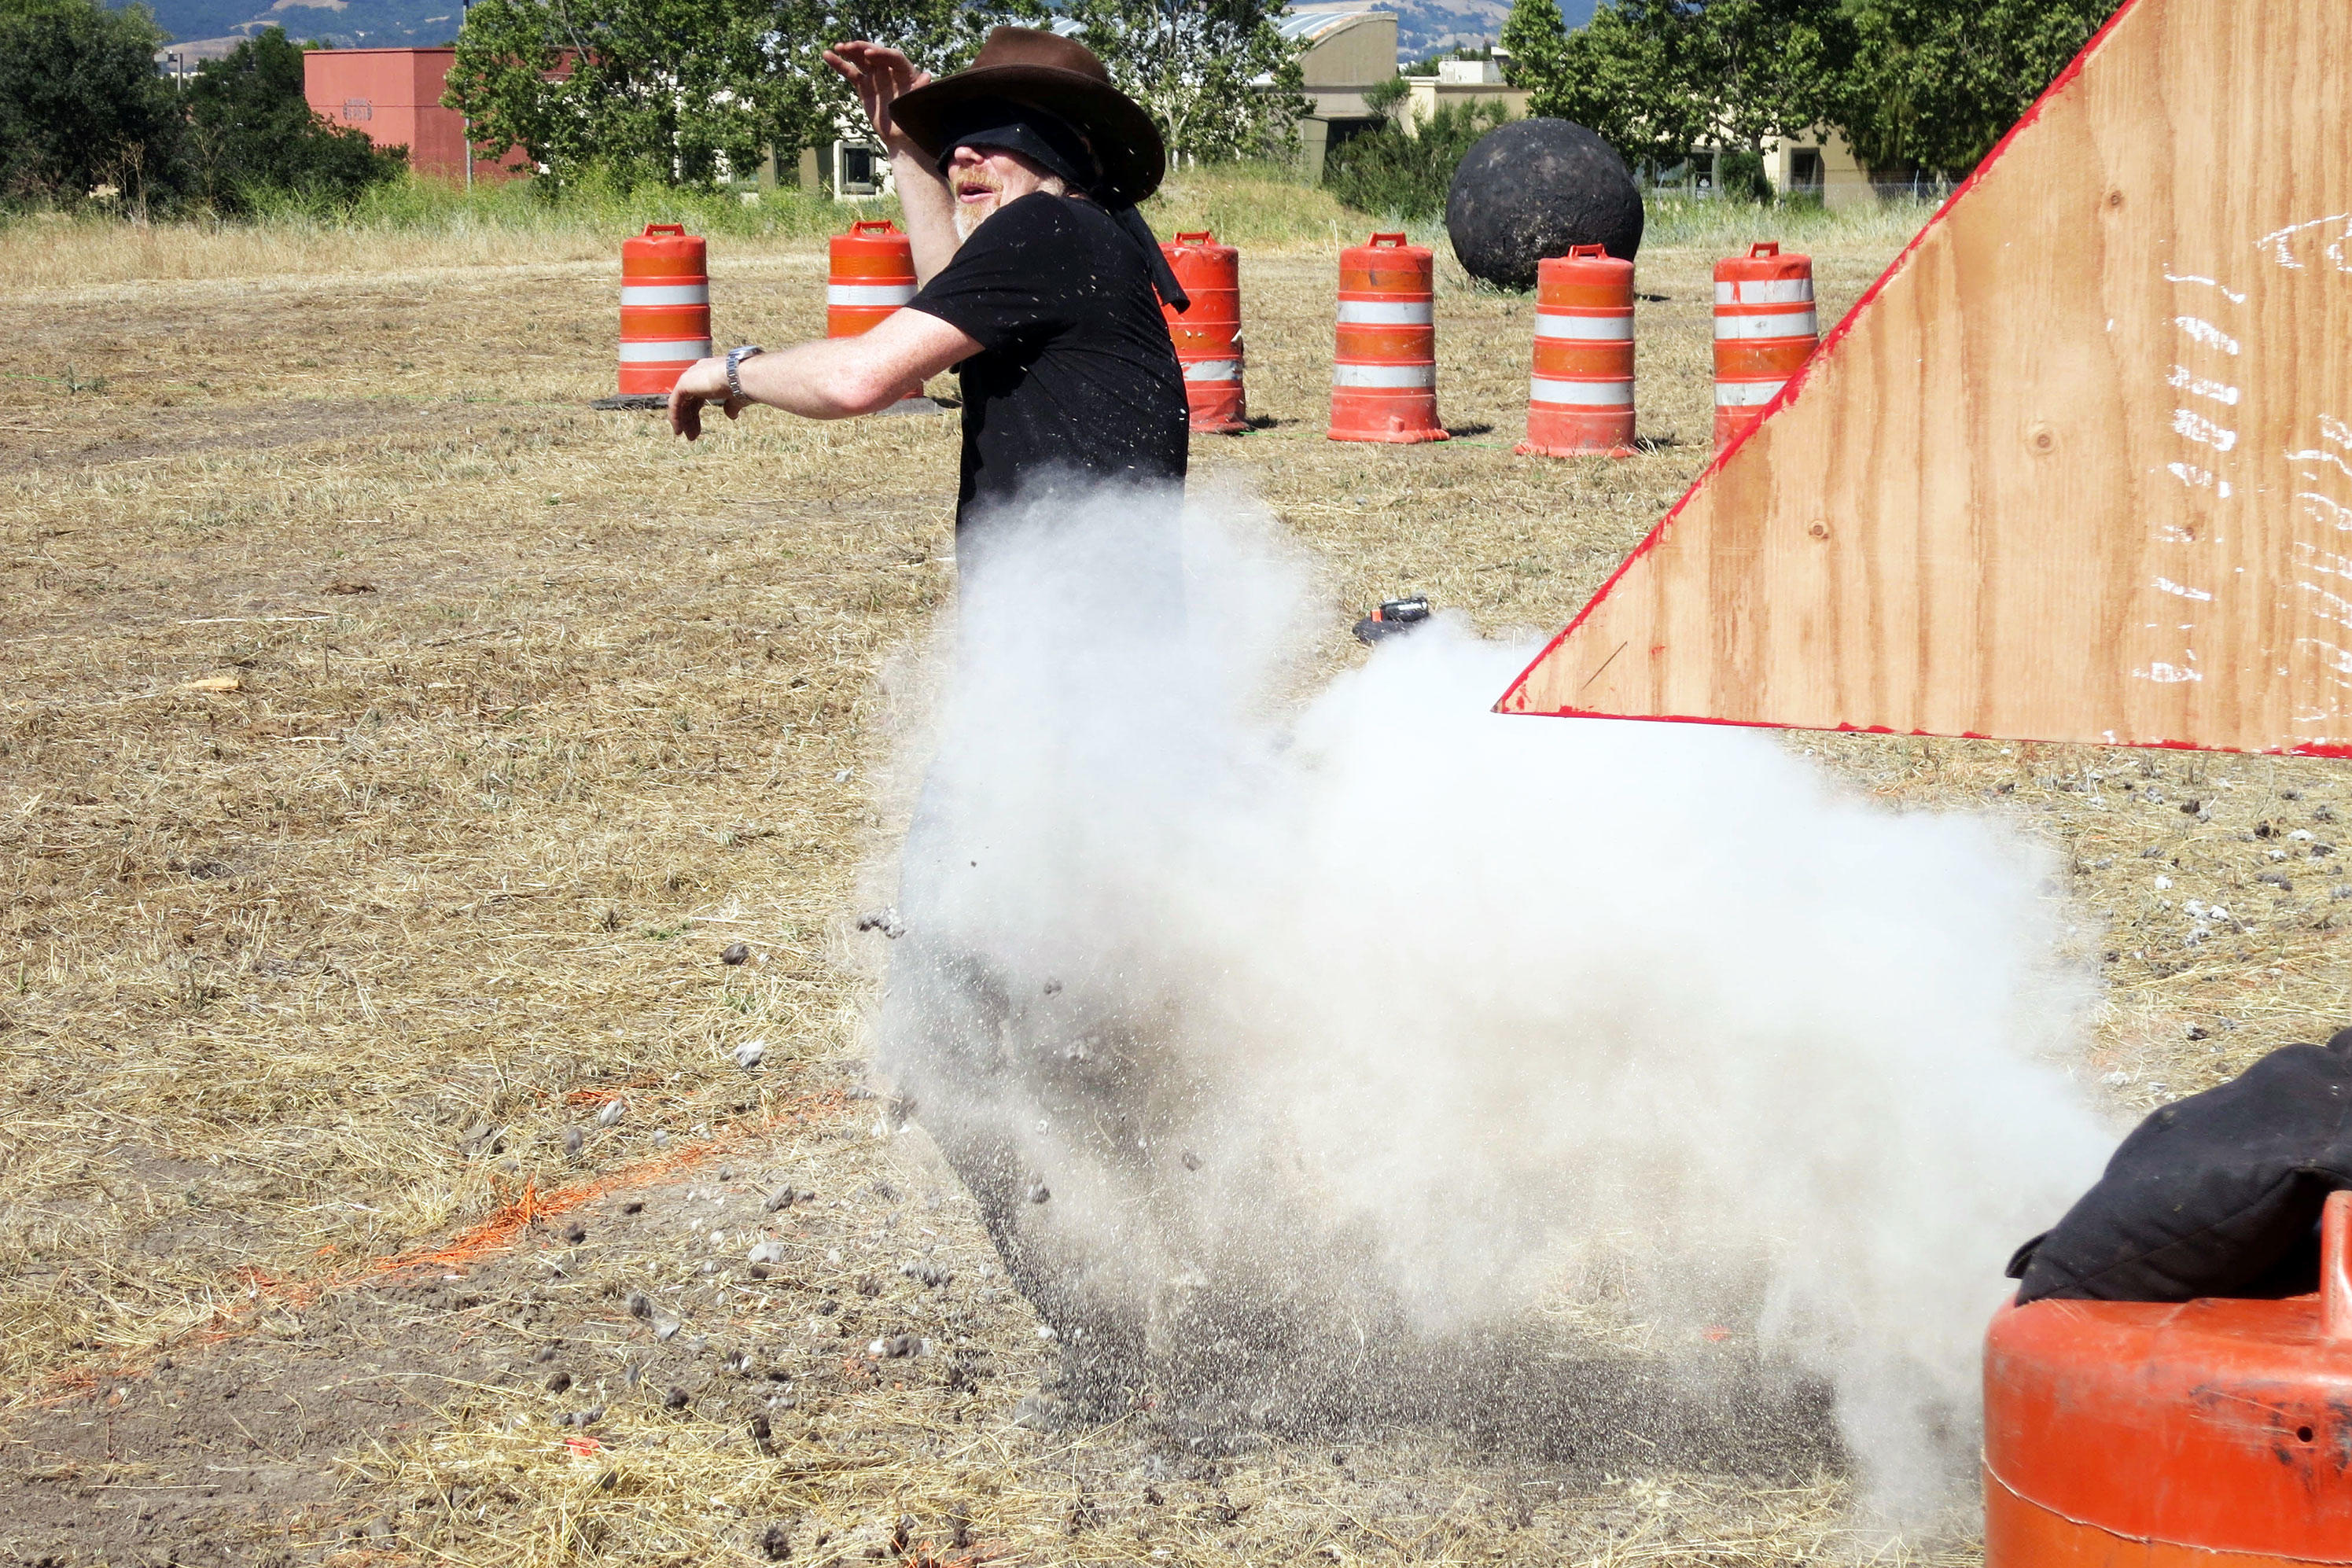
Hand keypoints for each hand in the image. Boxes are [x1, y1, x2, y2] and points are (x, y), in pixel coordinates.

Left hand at [667, 356, 745, 440]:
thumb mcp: (736, 398)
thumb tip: (732, 416)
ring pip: (680, 403)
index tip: (699, 429)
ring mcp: (689, 377)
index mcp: (709, 374)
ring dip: (683, 421)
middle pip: (688, 400)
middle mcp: (697, 373)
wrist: (742, 377)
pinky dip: (675, 417)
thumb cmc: (744, 385)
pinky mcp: (684, 383)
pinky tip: (679, 431)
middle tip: (693, 436)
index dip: (696, 413)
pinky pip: (674, 403)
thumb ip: (731, 405)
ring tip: (689, 437)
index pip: (697, 396)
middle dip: (690, 419)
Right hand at [822, 41, 930, 156]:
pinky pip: (850, 72)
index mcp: (905, 73)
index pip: (893, 57)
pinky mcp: (864, 85)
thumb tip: (927, 76)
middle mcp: (890, 71)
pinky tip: (827, 55)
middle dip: (862, 49)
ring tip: (837, 47)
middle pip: (875, 55)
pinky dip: (839, 64)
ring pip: (861, 60)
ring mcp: (876, 77)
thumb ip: (919, 89)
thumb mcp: (916, 106)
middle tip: (849, 46)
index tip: (868, 54)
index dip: (881, 54)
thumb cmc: (913, 122)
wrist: (901, 138)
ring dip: (849, 52)